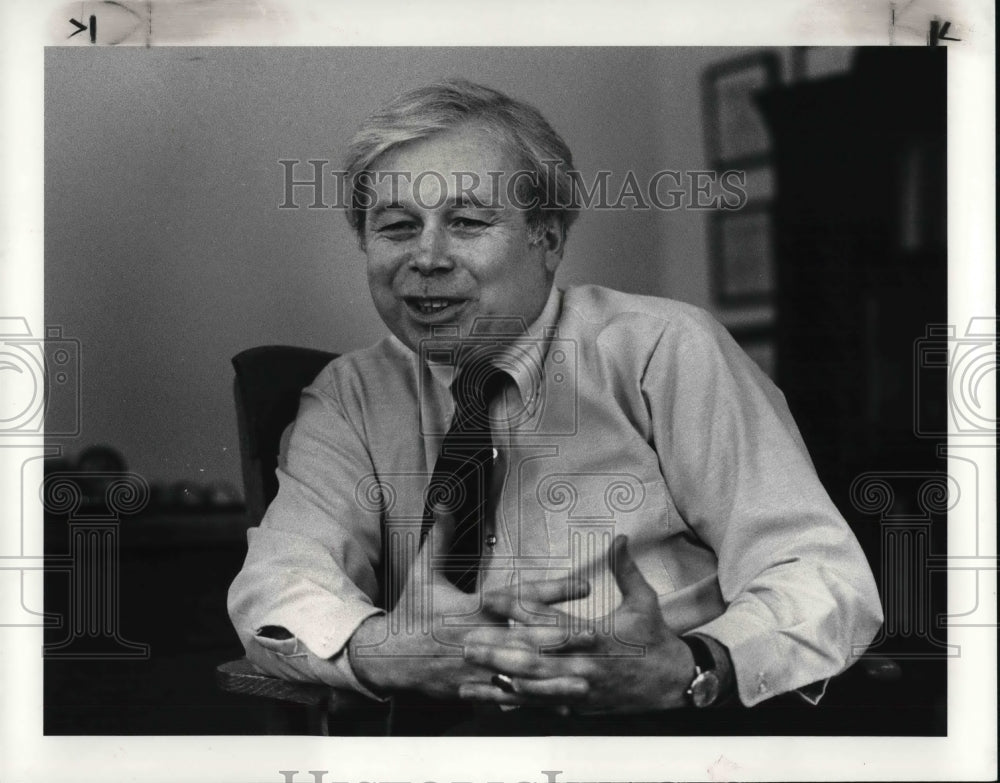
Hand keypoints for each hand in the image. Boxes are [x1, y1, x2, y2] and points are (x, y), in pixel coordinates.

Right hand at [348, 505, 588, 699]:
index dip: (552, 591)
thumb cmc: (410, 611)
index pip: (518, 596)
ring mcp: (476, 666)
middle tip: (594, 636)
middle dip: (560, 638)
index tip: (584, 587)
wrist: (386, 657)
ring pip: (522, 673)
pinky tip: (560, 704)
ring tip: (586, 677)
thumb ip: (440, 537)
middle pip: (526, 638)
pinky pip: (508, 697)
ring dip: (555, 675)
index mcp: (471, 608)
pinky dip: (534, 701)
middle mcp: (477, 637)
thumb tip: (446, 502)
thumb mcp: (422, 572)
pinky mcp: (473, 688)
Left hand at [460, 534, 695, 712]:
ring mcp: (581, 690)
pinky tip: (495, 699)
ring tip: (471, 675)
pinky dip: (519, 703)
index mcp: (597, 636)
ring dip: (501, 681)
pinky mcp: (580, 706)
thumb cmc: (656, 639)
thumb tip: (619, 538)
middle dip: (499, 653)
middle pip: (534, 659)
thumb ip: (625, 569)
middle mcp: (586, 665)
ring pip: (535, 688)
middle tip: (466, 645)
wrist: (675, 684)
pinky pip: (545, 706)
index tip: (489, 599)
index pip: (550, 620)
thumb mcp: (644, 600)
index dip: (517, 609)